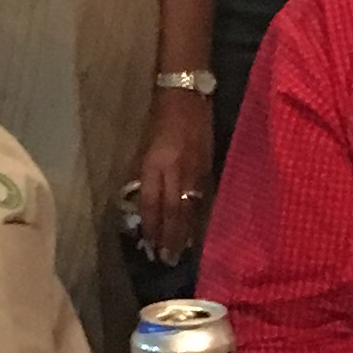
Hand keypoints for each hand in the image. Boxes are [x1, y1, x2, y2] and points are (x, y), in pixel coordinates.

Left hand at [132, 89, 210, 264]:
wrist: (186, 93)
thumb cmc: (160, 118)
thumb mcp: (145, 146)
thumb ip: (144, 174)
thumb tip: (143, 202)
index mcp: (155, 162)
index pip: (152, 202)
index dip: (152, 226)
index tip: (151, 245)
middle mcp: (176, 169)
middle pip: (173, 211)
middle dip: (171, 237)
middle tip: (169, 259)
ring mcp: (195, 169)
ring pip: (190, 207)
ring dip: (185, 232)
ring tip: (182, 252)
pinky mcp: (208, 167)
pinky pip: (202, 197)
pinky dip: (198, 216)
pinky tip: (198, 230)